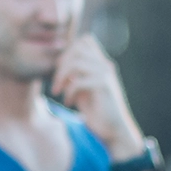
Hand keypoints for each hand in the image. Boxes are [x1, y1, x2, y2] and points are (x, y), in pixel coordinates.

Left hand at [49, 36, 143, 158]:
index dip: (68, 50)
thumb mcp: (82, 89)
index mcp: (101, 63)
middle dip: (61, 63)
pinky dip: (69, 92)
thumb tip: (59, 65)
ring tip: (57, 92)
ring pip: (76, 62)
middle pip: (77, 47)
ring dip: (61, 77)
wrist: (114, 130)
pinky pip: (78, 81)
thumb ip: (74, 75)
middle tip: (56, 83)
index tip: (60, 70)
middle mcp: (105, 65)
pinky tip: (68, 103)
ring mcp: (106, 74)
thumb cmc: (97, 111)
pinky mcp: (104, 86)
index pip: (85, 40)